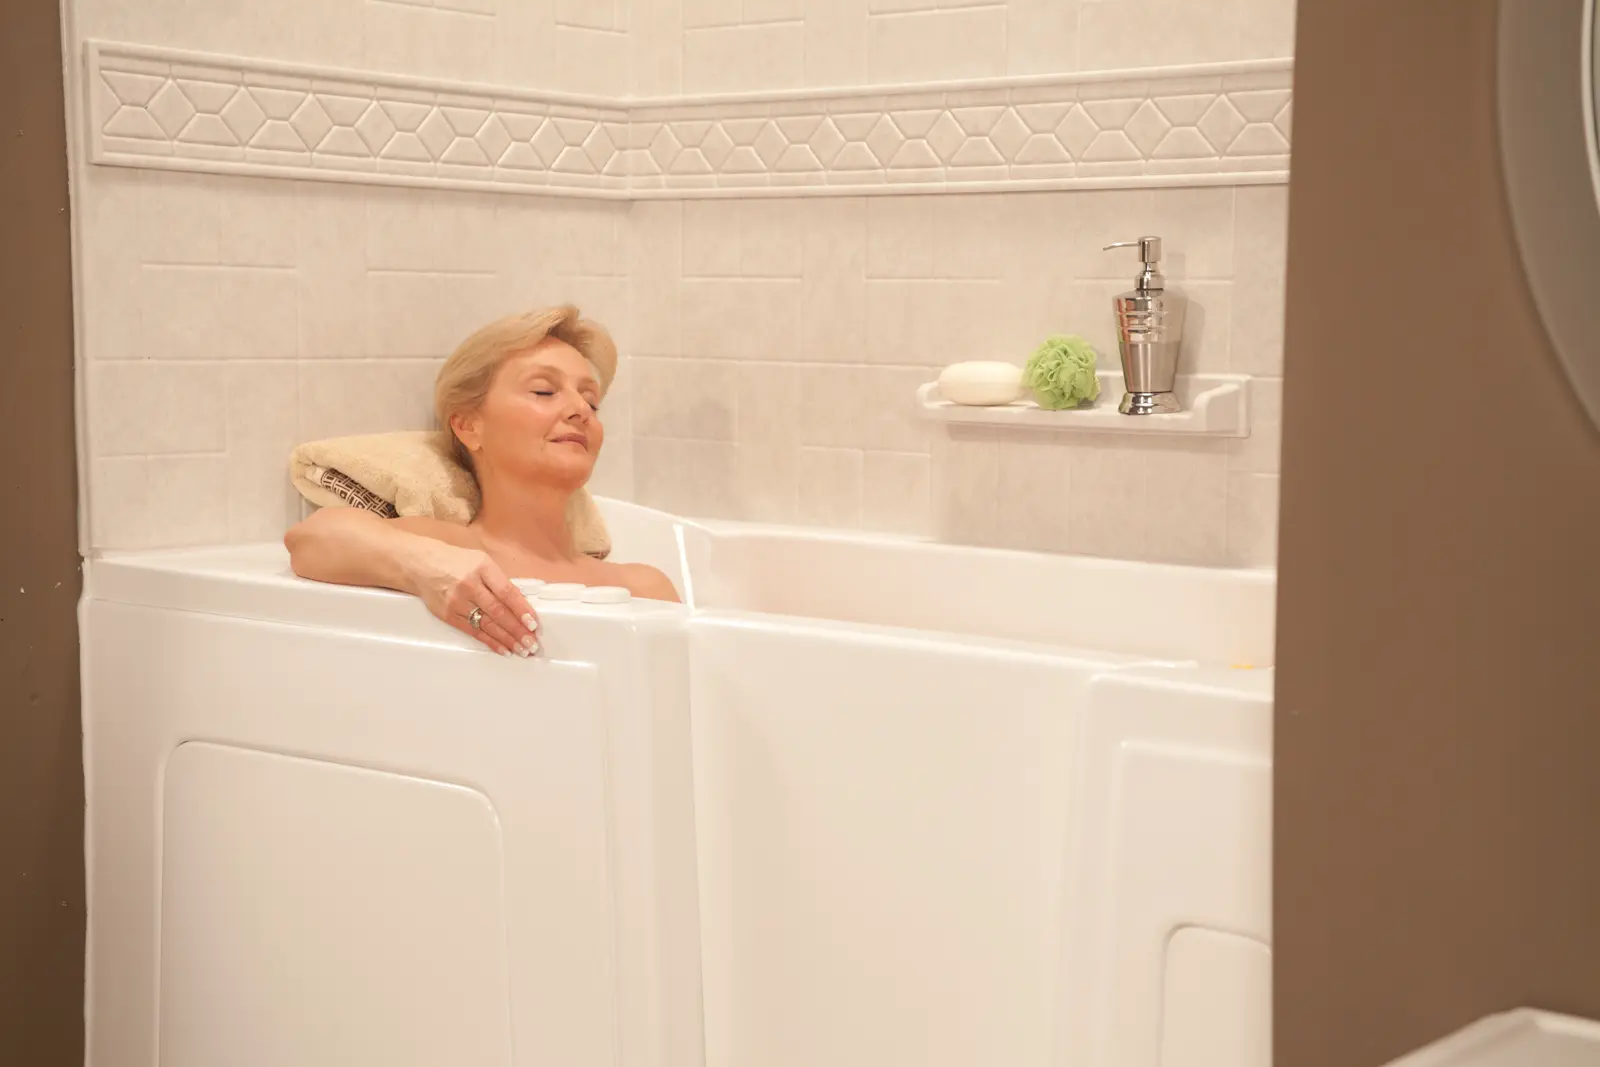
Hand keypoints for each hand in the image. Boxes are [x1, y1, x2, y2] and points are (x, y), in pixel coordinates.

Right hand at [407, 542, 540, 656]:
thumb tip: (521, 605)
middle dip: (518, 630)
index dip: (522, 610)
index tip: (535, 624)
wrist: (421, 565)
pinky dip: (490, 642)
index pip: (507, 592)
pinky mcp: (448, 615)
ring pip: (487, 624)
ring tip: (522, 650)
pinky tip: (504, 650)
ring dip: (507, 639)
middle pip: (498, 612)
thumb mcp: (481, 561)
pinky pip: (473, 632)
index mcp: (482, 568)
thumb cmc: (457, 562)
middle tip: (533, 644)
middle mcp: (470, 585)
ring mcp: (457, 602)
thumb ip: (499, 581)